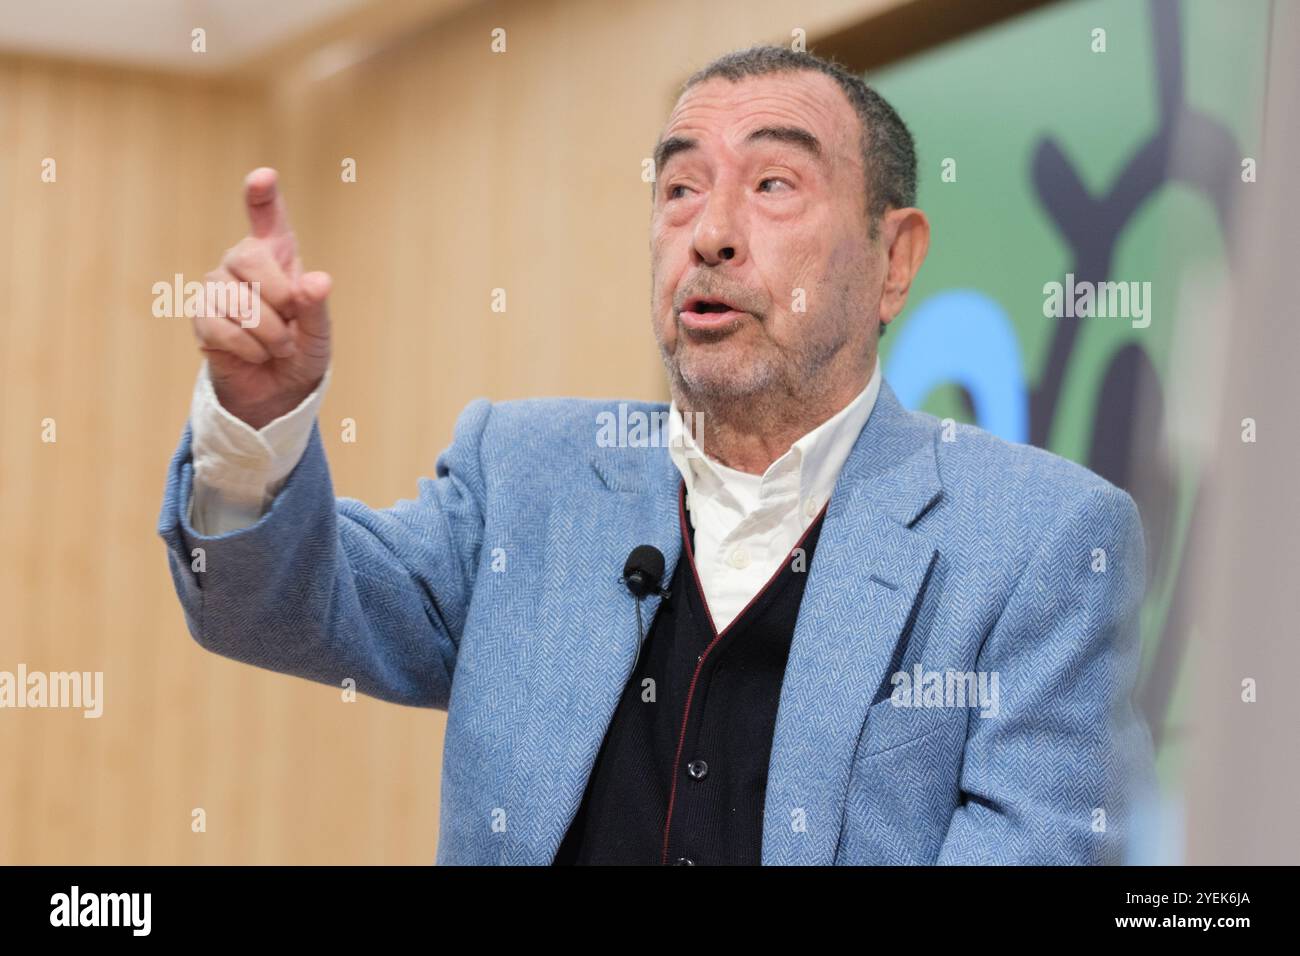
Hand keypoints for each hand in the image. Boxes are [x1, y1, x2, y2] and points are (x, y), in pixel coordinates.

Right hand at [191, 167, 331, 429]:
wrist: (276, 391)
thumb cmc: (302, 352)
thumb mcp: (319, 333)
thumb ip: (317, 307)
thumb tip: (317, 281)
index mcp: (277, 255)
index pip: (267, 216)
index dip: (262, 195)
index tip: (264, 177)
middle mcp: (242, 261)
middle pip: (250, 258)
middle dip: (280, 299)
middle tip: (292, 327)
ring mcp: (217, 286)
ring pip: (240, 301)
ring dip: (270, 336)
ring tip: (277, 347)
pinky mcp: (200, 315)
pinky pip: (223, 328)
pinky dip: (248, 349)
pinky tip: (254, 354)